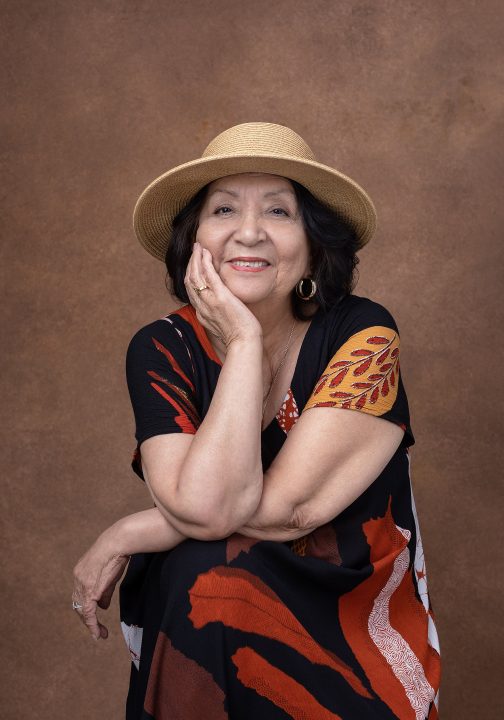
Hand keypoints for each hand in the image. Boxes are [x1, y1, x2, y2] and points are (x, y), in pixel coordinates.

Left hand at [72, 526, 129, 640]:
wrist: (118, 542)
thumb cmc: (116, 553)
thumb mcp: (109, 574)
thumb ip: (104, 592)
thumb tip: (102, 606)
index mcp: (81, 573)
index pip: (80, 595)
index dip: (85, 609)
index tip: (93, 620)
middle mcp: (78, 578)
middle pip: (78, 604)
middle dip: (87, 619)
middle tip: (97, 630)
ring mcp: (82, 584)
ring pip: (82, 610)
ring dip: (90, 624)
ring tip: (100, 633)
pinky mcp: (89, 589)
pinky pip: (88, 612)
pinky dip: (92, 624)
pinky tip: (97, 632)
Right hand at [184, 241, 261, 346]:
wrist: (244, 342)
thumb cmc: (240, 336)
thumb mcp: (224, 324)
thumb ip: (219, 314)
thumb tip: (222, 306)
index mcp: (201, 314)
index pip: (190, 291)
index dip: (190, 274)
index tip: (194, 263)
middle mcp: (201, 307)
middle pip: (189, 281)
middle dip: (190, 263)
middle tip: (194, 250)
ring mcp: (209, 302)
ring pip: (195, 276)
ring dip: (195, 259)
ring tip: (198, 247)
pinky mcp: (221, 298)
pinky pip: (208, 276)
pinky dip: (204, 262)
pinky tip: (205, 253)